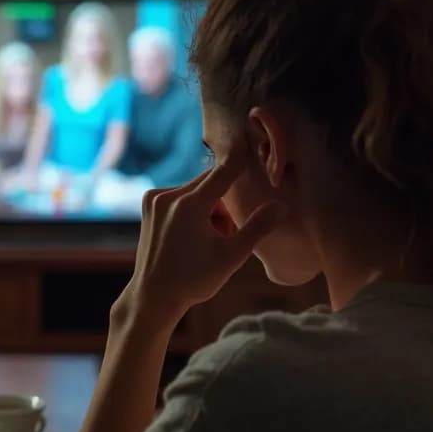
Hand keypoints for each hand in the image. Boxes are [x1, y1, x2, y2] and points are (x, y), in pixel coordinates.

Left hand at [119, 155, 279, 321]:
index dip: (241, 157)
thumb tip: (282, 206)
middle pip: (211, 183)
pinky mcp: (149, 203)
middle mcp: (168, 196)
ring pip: (197, 190)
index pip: (224, 172)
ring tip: (206, 239)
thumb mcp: (231, 256)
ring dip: (209, 206)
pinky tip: (190, 236)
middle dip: (224, 204)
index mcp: (189, 206)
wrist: (154, 295)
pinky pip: (181, 195)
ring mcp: (155, 198)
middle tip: (224, 234)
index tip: (251, 136)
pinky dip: (193, 208)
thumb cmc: (194, 280)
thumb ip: (257, 228)